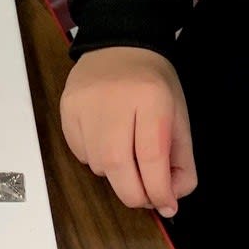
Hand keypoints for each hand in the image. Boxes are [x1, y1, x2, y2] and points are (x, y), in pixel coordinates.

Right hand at [60, 46, 196, 218]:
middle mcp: (114, 99)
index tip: (166, 205)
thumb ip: (181, 161)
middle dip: (134, 193)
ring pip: (97, 164)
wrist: (120, 44)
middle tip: (145, 196)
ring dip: (115, 175)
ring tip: (127, 157)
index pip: (152, 156)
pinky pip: (79, 152)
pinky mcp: (66, 107)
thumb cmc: (154, 84)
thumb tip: (170, 201)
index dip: (159, 189)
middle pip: (118, 165)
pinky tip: (106, 142)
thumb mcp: (179, 117)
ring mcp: (85, 103)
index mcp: (151, 97)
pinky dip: (95, 160)